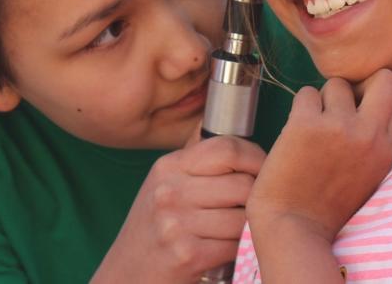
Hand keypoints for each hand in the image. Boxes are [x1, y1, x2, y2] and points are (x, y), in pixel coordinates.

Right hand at [94, 132, 265, 282]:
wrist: (126, 275)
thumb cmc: (153, 230)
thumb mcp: (164, 184)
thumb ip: (195, 159)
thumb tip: (226, 123)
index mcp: (168, 166)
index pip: (227, 148)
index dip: (256, 158)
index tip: (265, 170)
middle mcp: (169, 190)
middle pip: (243, 183)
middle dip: (259, 197)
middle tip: (258, 207)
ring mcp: (176, 223)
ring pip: (244, 216)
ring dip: (249, 227)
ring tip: (242, 230)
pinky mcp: (186, 254)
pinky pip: (236, 244)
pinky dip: (240, 250)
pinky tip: (230, 249)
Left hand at [246, 69, 391, 242]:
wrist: (293, 228)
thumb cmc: (326, 206)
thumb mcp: (369, 176)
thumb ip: (375, 143)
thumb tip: (366, 104)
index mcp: (387, 151)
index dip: (380, 99)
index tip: (362, 112)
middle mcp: (368, 135)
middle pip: (384, 77)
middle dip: (364, 84)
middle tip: (343, 106)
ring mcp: (338, 126)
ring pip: (337, 84)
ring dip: (324, 100)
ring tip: (314, 127)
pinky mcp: (306, 124)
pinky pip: (307, 93)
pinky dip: (301, 108)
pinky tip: (295, 131)